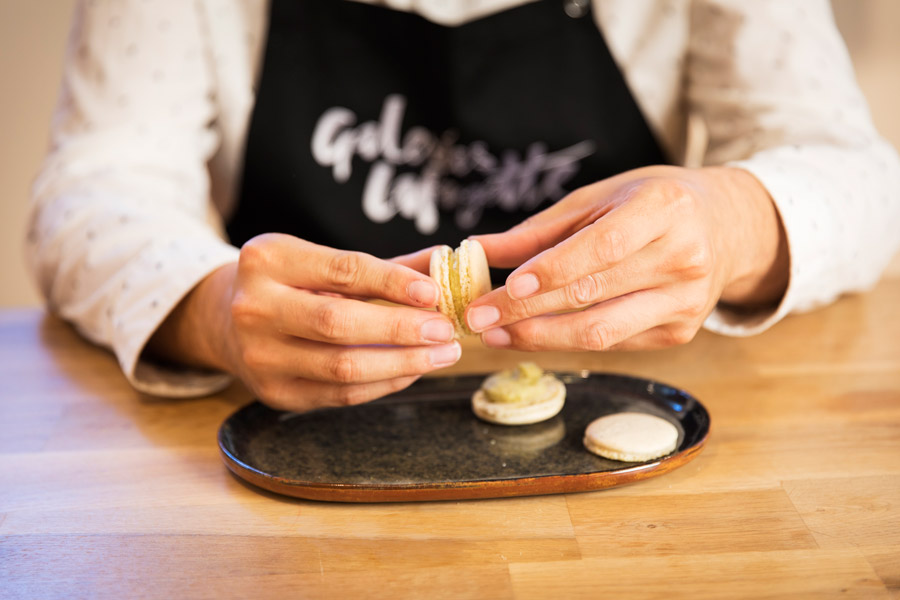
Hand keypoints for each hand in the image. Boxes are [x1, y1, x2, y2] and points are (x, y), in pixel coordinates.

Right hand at [148, 234, 459, 410]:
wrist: (227, 321)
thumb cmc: (290, 284)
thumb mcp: (321, 260)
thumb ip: (382, 267)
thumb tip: (444, 265)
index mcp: (268, 260)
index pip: (342, 270)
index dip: (392, 282)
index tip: (434, 293)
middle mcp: (254, 307)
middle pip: (338, 323)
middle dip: (401, 329)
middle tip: (445, 330)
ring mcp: (260, 356)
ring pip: (342, 368)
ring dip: (402, 363)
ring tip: (441, 354)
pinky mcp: (273, 393)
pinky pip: (340, 395)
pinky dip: (384, 384)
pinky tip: (412, 370)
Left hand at [464, 165, 788, 350]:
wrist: (726, 228)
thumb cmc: (652, 205)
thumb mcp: (600, 199)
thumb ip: (540, 229)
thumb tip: (478, 250)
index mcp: (665, 210)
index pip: (602, 248)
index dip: (552, 271)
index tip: (506, 286)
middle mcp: (683, 258)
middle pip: (594, 294)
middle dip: (527, 311)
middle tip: (479, 317)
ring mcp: (686, 302)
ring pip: (602, 331)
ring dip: (541, 337)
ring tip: (496, 334)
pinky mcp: (680, 332)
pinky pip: (613, 343)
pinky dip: (567, 341)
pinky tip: (532, 335)